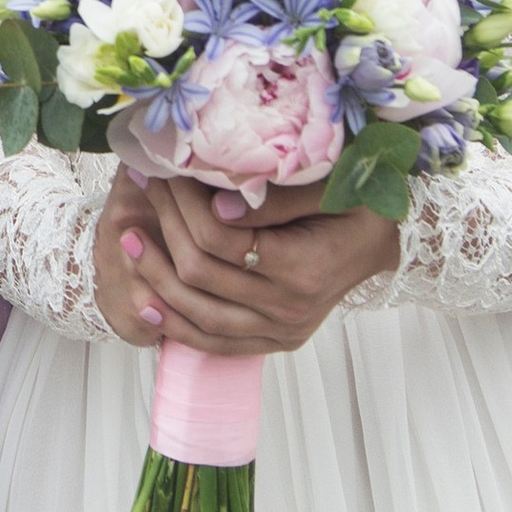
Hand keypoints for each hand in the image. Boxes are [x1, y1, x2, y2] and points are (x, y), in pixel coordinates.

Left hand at [95, 171, 399, 354]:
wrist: (386, 243)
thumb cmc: (360, 204)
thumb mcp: (330, 187)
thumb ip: (275, 197)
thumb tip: (215, 203)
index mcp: (304, 268)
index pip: (220, 238)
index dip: (183, 202)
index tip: (166, 168)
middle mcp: (290, 309)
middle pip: (201, 272)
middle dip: (163, 226)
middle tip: (144, 184)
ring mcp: (280, 332)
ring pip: (198, 313)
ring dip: (155, 275)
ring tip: (126, 237)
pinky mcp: (272, 342)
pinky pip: (213, 343)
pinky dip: (176, 325)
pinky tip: (146, 301)